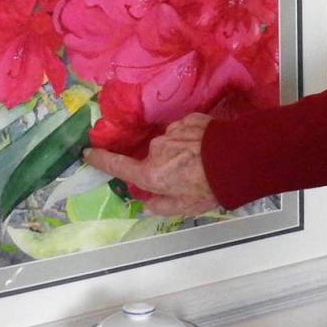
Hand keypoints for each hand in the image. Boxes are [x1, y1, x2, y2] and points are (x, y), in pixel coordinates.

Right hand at [83, 113, 220, 215]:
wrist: (238, 157)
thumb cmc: (211, 186)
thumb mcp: (187, 207)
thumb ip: (163, 207)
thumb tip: (148, 206)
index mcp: (152, 174)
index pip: (118, 166)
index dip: (101, 160)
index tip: (88, 153)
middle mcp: (157, 150)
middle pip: (152, 157)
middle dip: (164, 164)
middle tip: (187, 173)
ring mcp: (173, 132)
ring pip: (170, 142)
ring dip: (180, 149)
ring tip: (202, 159)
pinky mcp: (189, 119)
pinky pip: (184, 129)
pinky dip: (192, 137)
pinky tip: (207, 146)